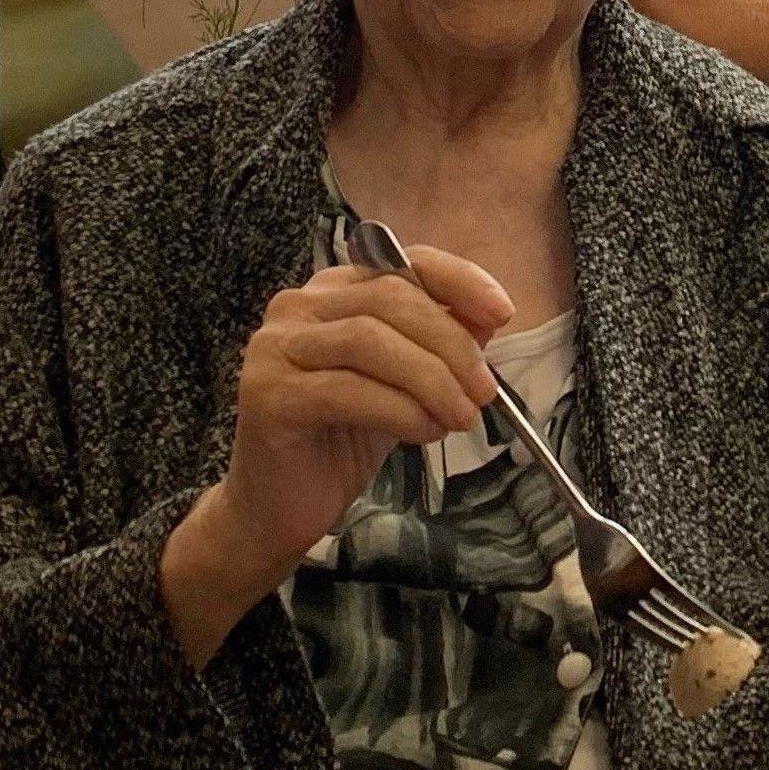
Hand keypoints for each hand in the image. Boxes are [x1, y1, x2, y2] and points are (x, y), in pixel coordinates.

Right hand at [161, 248, 511, 662]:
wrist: (280, 506)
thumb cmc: (343, 440)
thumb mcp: (405, 384)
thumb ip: (438, 345)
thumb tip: (488, 318)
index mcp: (335, 291)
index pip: (404, 262)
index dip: (459, 281)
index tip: (501, 313)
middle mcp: (298, 306)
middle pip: (390, 298)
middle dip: (450, 344)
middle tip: (483, 391)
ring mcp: (277, 347)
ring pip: (369, 341)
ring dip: (430, 380)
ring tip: (459, 418)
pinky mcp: (267, 394)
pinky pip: (347, 391)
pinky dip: (399, 410)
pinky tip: (423, 432)